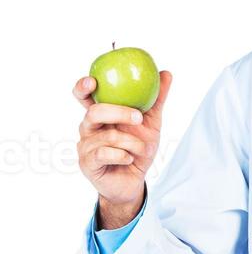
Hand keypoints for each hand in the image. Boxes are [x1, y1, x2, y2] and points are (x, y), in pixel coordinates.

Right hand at [74, 71, 172, 219]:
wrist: (134, 180)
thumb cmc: (138, 149)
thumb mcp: (151, 123)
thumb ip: (155, 99)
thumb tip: (166, 73)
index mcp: (100, 114)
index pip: (84, 96)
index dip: (83, 87)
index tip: (93, 81)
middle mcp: (88, 127)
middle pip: (94, 112)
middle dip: (118, 112)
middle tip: (138, 118)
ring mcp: (85, 145)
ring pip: (106, 136)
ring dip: (131, 142)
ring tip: (143, 149)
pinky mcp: (87, 163)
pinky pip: (104, 154)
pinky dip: (123, 155)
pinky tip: (129, 159)